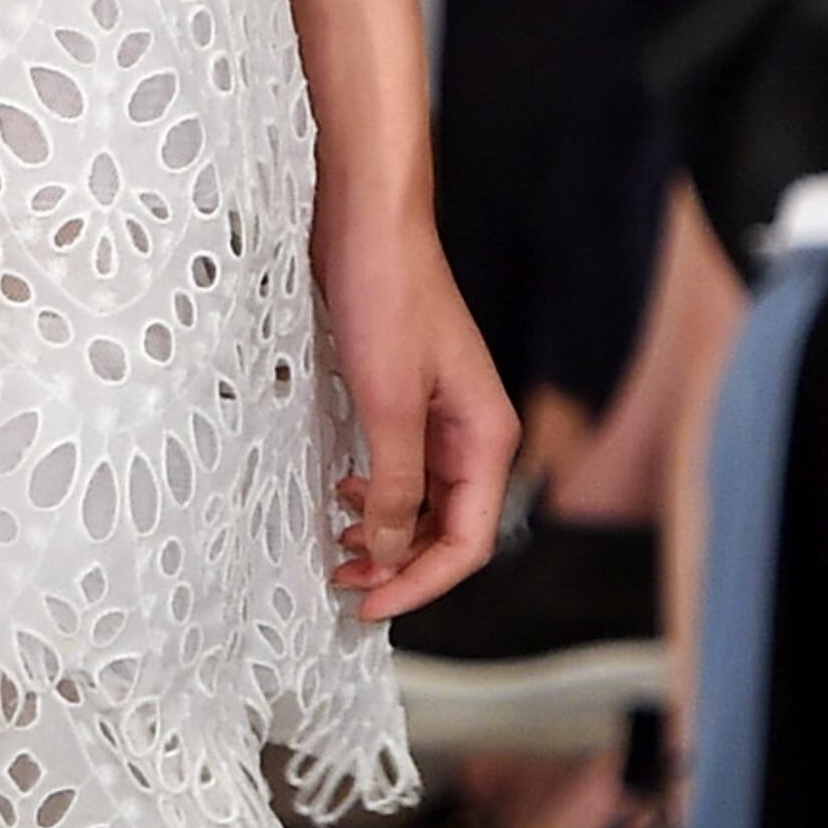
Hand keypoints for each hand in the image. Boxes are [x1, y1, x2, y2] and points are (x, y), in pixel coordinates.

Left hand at [320, 210, 517, 621]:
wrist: (368, 222)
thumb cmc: (387, 293)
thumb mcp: (386, 403)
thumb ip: (397, 484)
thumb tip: (395, 550)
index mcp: (486, 436)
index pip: (469, 540)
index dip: (422, 582)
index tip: (372, 605)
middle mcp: (472, 431)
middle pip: (450, 528)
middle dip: (402, 565)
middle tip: (348, 585)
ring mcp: (441, 415)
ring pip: (425, 502)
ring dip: (388, 533)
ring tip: (342, 548)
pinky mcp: (408, 398)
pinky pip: (404, 468)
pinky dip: (379, 494)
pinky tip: (348, 496)